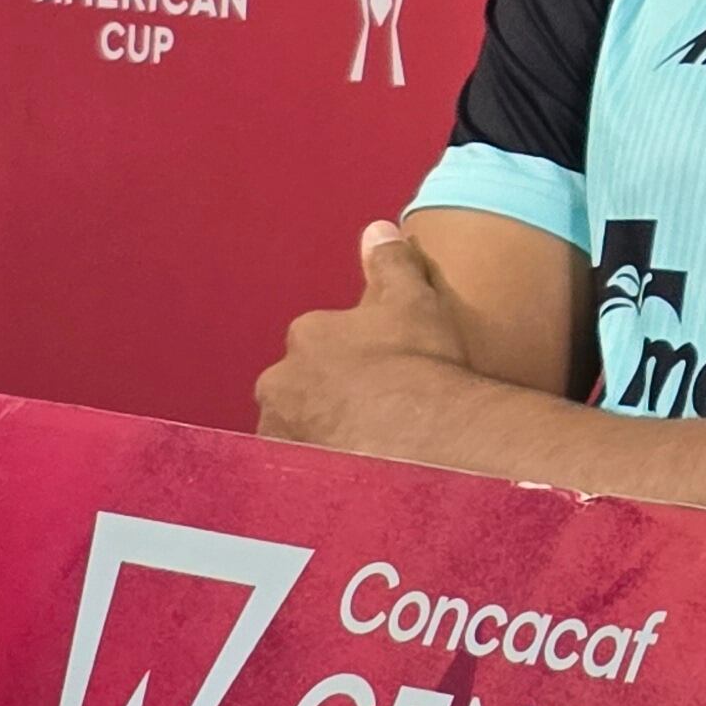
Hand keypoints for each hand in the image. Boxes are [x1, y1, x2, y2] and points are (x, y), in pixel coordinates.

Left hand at [256, 220, 482, 455]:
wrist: (424, 434)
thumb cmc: (418, 363)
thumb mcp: (413, 299)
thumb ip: (390, 262)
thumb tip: (376, 230)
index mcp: (308, 336)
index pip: (319, 339)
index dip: (352, 354)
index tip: (382, 368)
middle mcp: (281, 383)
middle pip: (299, 386)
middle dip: (326, 395)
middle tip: (373, 409)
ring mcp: (282, 432)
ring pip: (297, 429)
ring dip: (321, 434)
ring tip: (366, 447)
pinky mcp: (291, 475)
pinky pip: (301, 471)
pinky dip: (320, 471)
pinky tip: (352, 475)